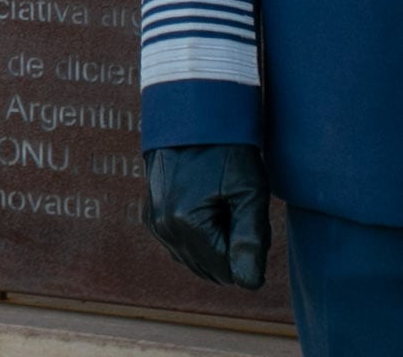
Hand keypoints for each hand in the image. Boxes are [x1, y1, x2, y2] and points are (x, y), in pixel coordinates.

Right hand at [144, 144, 270, 288]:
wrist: (191, 116)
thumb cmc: (227, 150)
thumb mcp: (250, 191)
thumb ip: (252, 241)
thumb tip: (249, 284)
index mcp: (187, 224)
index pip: (230, 272)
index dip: (248, 249)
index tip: (248, 213)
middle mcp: (165, 229)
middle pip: (211, 269)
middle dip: (230, 248)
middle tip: (237, 208)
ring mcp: (155, 224)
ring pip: (196, 261)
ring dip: (215, 243)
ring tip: (222, 204)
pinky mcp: (151, 218)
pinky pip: (181, 247)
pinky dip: (199, 237)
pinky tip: (207, 207)